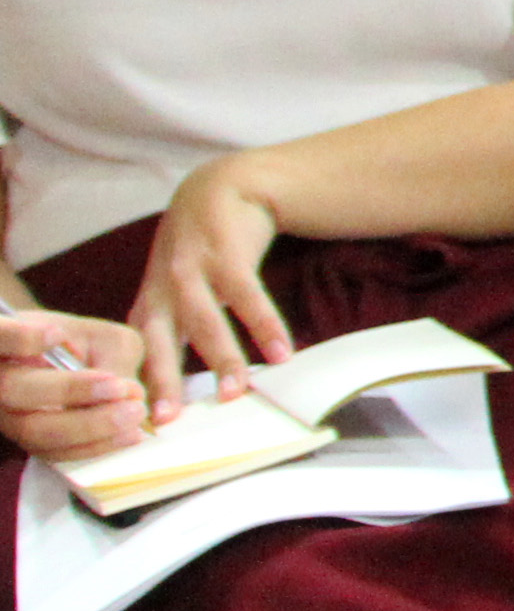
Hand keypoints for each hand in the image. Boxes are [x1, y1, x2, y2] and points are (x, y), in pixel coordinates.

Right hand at [0, 315, 145, 461]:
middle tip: (118, 387)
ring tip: (134, 412)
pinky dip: (94, 445)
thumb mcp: (104, 338)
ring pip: (32, 429)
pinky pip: (52, 451)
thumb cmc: (85, 345)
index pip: (0, 336)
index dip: (20, 337)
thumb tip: (129, 395)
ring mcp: (7, 415)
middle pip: (13, 389)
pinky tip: (131, 434)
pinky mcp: (28, 441)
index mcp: (6, 342)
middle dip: (68, 390)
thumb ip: (114, 359)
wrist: (70, 367)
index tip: (56, 334)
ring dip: (88, 425)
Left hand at [127, 159, 293, 421]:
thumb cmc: (198, 248)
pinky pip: (247, 296)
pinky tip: (281, 353)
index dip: (138, 385)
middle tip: (170, 419)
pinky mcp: (228, 253)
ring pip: (204, 321)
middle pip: (157, 339)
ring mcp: (193, 268)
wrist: (222, 187)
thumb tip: (175, 385)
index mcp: (149, 301)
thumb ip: (170, 325)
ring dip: (221, 358)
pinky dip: (265, 326)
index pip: (135, 352)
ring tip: (236, 392)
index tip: (144, 424)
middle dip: (163, 379)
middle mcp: (163, 288)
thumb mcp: (171, 284)